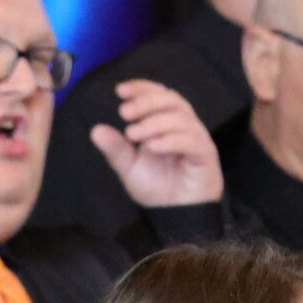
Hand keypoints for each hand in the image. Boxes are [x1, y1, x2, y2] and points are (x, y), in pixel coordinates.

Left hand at [90, 80, 221, 208]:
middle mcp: (185, 126)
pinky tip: (152, 147)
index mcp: (167, 123)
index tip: (121, 91)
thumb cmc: (157, 188)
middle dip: (147, 102)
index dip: (142, 87)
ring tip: (133, 134)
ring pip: (181, 119)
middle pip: (172, 100)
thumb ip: (116, 149)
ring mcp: (198, 140)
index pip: (160, 94)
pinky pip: (191, 141)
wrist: (176, 215)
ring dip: (155, 122)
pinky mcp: (206, 156)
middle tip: (125, 112)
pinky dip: (170, 140)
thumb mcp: (130, 167)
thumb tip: (96, 130)